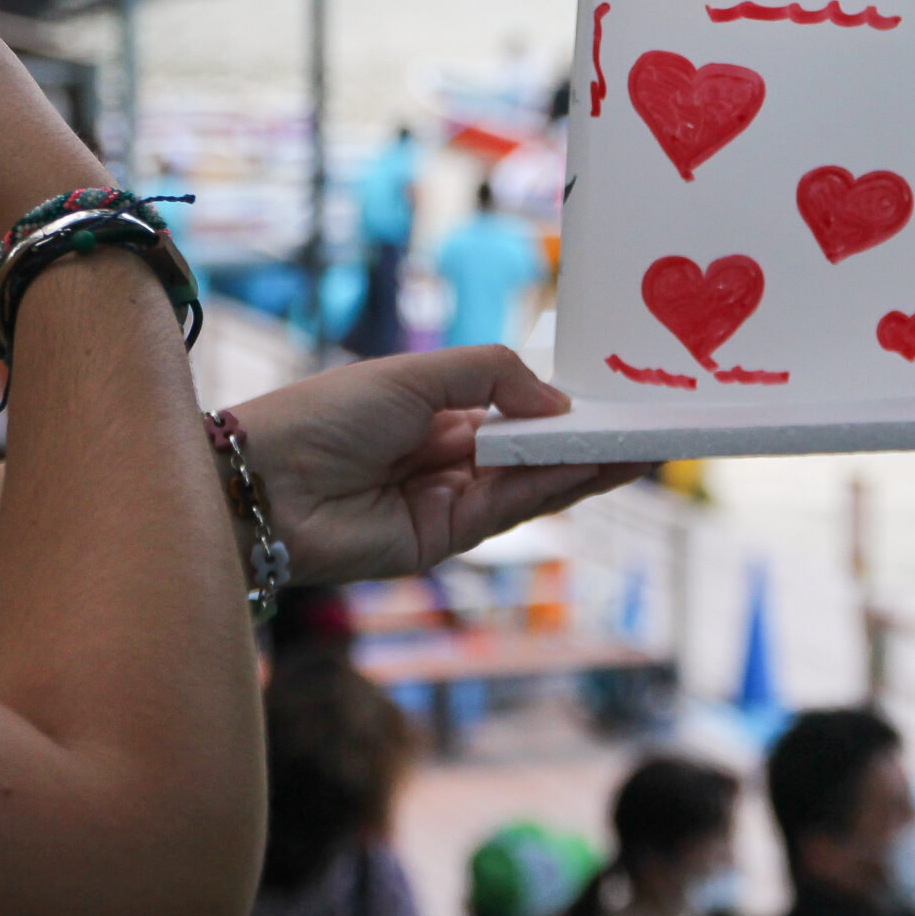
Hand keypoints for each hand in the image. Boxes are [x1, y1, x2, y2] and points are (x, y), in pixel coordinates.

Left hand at [226, 346, 649, 583]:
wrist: (263, 483)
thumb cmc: (325, 414)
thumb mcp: (417, 374)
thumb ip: (494, 376)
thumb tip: (560, 403)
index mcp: (435, 411)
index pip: (515, 409)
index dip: (563, 405)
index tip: (615, 394)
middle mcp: (446, 458)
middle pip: (534, 450)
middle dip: (589, 440)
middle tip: (651, 427)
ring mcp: (448, 501)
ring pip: (533, 483)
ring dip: (587, 466)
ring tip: (642, 448)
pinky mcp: (445, 540)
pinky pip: (510, 508)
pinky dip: (553, 487)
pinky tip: (591, 464)